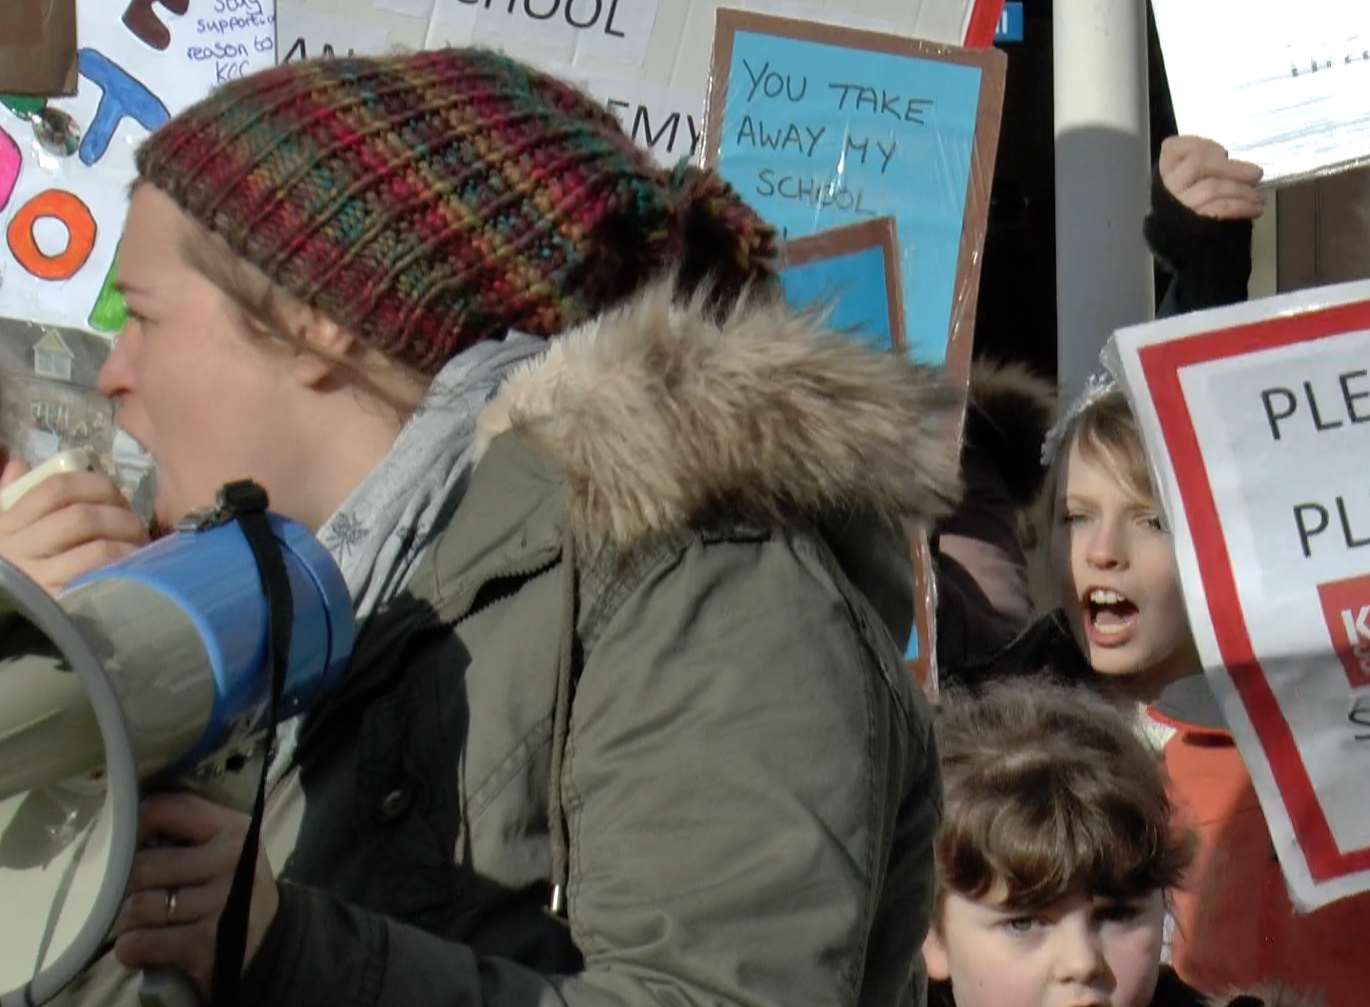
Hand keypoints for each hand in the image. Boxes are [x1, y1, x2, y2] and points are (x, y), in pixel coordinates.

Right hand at [0, 459, 148, 592]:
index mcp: (7, 524)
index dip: (96, 485)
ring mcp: (38, 578)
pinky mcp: (59, 604)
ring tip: (140, 548)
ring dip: (128, 542)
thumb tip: (17, 462)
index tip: (115, 497)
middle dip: (120, 516)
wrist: (0, 624)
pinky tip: (136, 569)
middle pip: (82, 515)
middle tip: (135, 526)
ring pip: (97, 545)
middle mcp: (18, 548)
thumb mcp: (1, 531)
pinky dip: (124, 566)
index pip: (56, 487)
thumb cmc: (9, 573)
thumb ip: (9, 495)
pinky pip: (100, 575)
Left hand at [112, 793, 279, 997]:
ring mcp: (221, 903)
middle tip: (136, 894)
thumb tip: (122, 833)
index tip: (134, 848)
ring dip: (126, 920)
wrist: (267, 940)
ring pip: (138, 907)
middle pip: (143, 866)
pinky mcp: (206, 943)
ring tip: (140, 922)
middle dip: (128, 886)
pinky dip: (131, 948)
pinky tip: (143, 945)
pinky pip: (141, 943)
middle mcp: (231, 860)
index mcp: (232, 828)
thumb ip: (185, 833)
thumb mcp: (224, 848)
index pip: (162, 811)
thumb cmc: (230, 888)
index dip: (135, 830)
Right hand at [1159, 135, 1265, 219]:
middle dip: (1232, 167)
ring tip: (1258, 197)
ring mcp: (1179, 207)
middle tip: (1256, 174)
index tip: (1222, 152)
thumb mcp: (1193, 187)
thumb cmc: (1196, 214)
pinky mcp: (1194, 224)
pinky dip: (1242, 206)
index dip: (1200, 144)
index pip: (1173, 148)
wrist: (1191, 254)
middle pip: (1197, 164)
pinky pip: (1220, 208)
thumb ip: (1206, 169)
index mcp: (1166, 175)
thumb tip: (1233, 162)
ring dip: (1243, 190)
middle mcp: (1168, 189)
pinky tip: (1255, 209)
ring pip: (1212, 187)